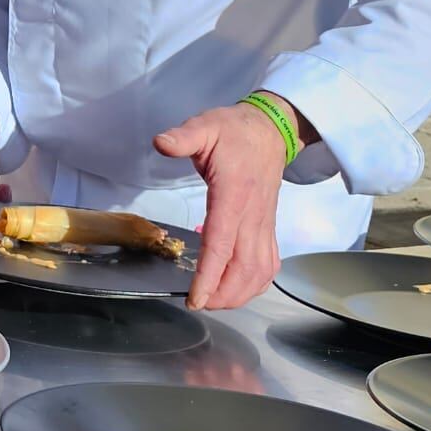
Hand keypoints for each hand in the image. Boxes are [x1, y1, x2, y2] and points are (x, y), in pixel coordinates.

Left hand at [153, 103, 285, 309]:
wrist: (270, 131)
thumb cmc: (233, 131)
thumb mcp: (205, 126)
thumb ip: (183, 136)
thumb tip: (161, 142)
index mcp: (233, 195)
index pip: (222, 244)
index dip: (209, 274)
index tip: (196, 297)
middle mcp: (253, 216)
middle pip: (243, 268)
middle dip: (223, 293)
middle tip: (199, 303)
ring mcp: (264, 223)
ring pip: (260, 271)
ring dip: (240, 293)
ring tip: (214, 301)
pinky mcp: (269, 227)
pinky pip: (269, 263)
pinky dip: (256, 283)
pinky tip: (238, 288)